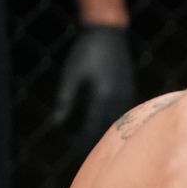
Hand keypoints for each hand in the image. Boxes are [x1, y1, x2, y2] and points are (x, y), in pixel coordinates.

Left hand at [51, 22, 135, 148]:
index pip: (92, 125)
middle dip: (95, 141)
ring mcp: (127, 93)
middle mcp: (118, 97)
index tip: (76, 152)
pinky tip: (105, 124)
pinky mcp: (129, 89)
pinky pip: (121, 112)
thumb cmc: (86, 51)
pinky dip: (112, 120)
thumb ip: (66, 100)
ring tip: (94, 143)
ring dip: (105, 132)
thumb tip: (58, 124)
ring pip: (116, 120)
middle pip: (106, 127)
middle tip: (84, 154)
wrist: (108, 33)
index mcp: (103, 95)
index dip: (83, 140)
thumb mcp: (71, 75)